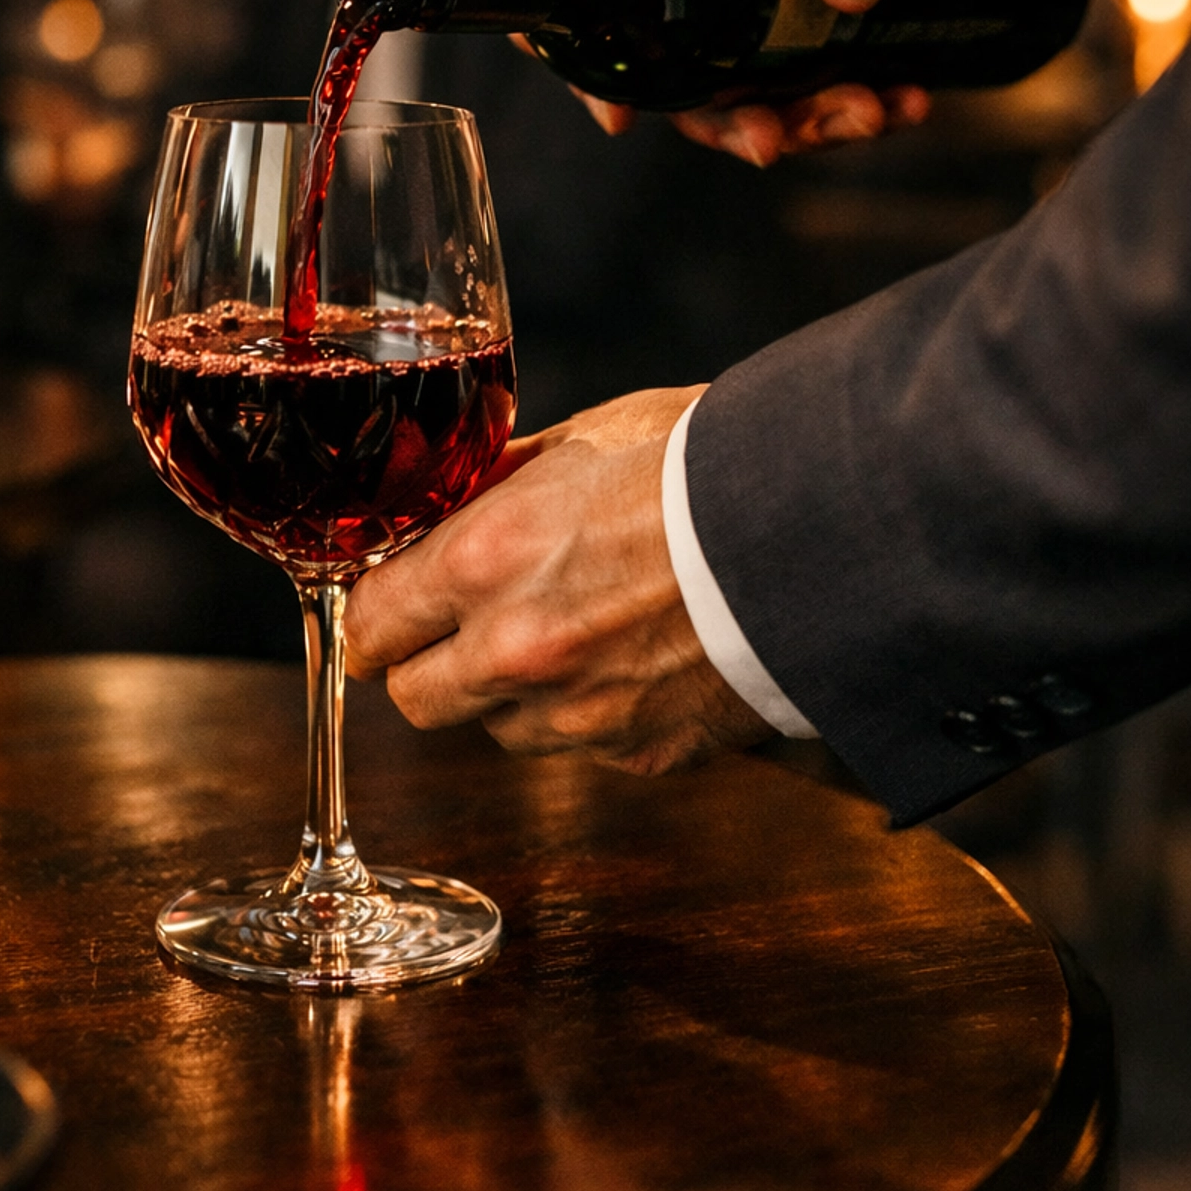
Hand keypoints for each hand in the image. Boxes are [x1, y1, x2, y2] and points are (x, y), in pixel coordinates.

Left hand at [344, 388, 771, 774]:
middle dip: (429, 664)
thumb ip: (506, 480)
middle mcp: (514, 652)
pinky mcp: (639, 753)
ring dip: (512, 694)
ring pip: (497, 730)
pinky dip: (594, 713)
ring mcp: (576, 715)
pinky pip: (582, 747)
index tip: (394, 602)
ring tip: (576, 631)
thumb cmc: (708, 465)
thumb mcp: (590, 438)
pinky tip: (642, 658)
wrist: (822, 531)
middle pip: (413, 700)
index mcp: (483, 562)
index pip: (369, 624)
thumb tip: (462, 496)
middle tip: (466, 626)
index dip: (379, 614)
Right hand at [516, 0, 984, 165]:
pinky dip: (807, 65)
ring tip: (865, 116)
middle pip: (643, 14)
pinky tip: (882, 88)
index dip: (582, 40)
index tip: (622, 116)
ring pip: (704, 31)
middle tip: (781, 142)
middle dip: (713, 102)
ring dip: (775, 98)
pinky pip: (749, 11)